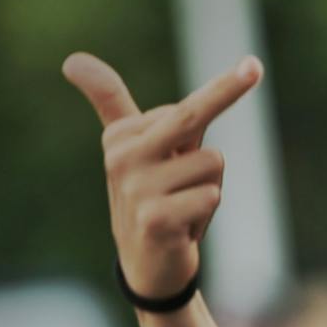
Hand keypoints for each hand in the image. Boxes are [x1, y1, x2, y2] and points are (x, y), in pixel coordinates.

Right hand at [62, 53, 261, 297]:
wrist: (148, 266)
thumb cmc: (150, 197)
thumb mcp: (132, 147)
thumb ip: (109, 100)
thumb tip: (72, 60)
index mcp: (120, 135)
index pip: (186, 109)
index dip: (223, 96)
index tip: (253, 65)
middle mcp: (122, 156)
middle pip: (191, 115)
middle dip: (228, 88)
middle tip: (255, 66)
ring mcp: (136, 188)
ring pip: (213, 164)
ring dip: (209, 189)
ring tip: (182, 207)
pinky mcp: (154, 219)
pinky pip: (211, 195)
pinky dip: (206, 212)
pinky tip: (183, 228)